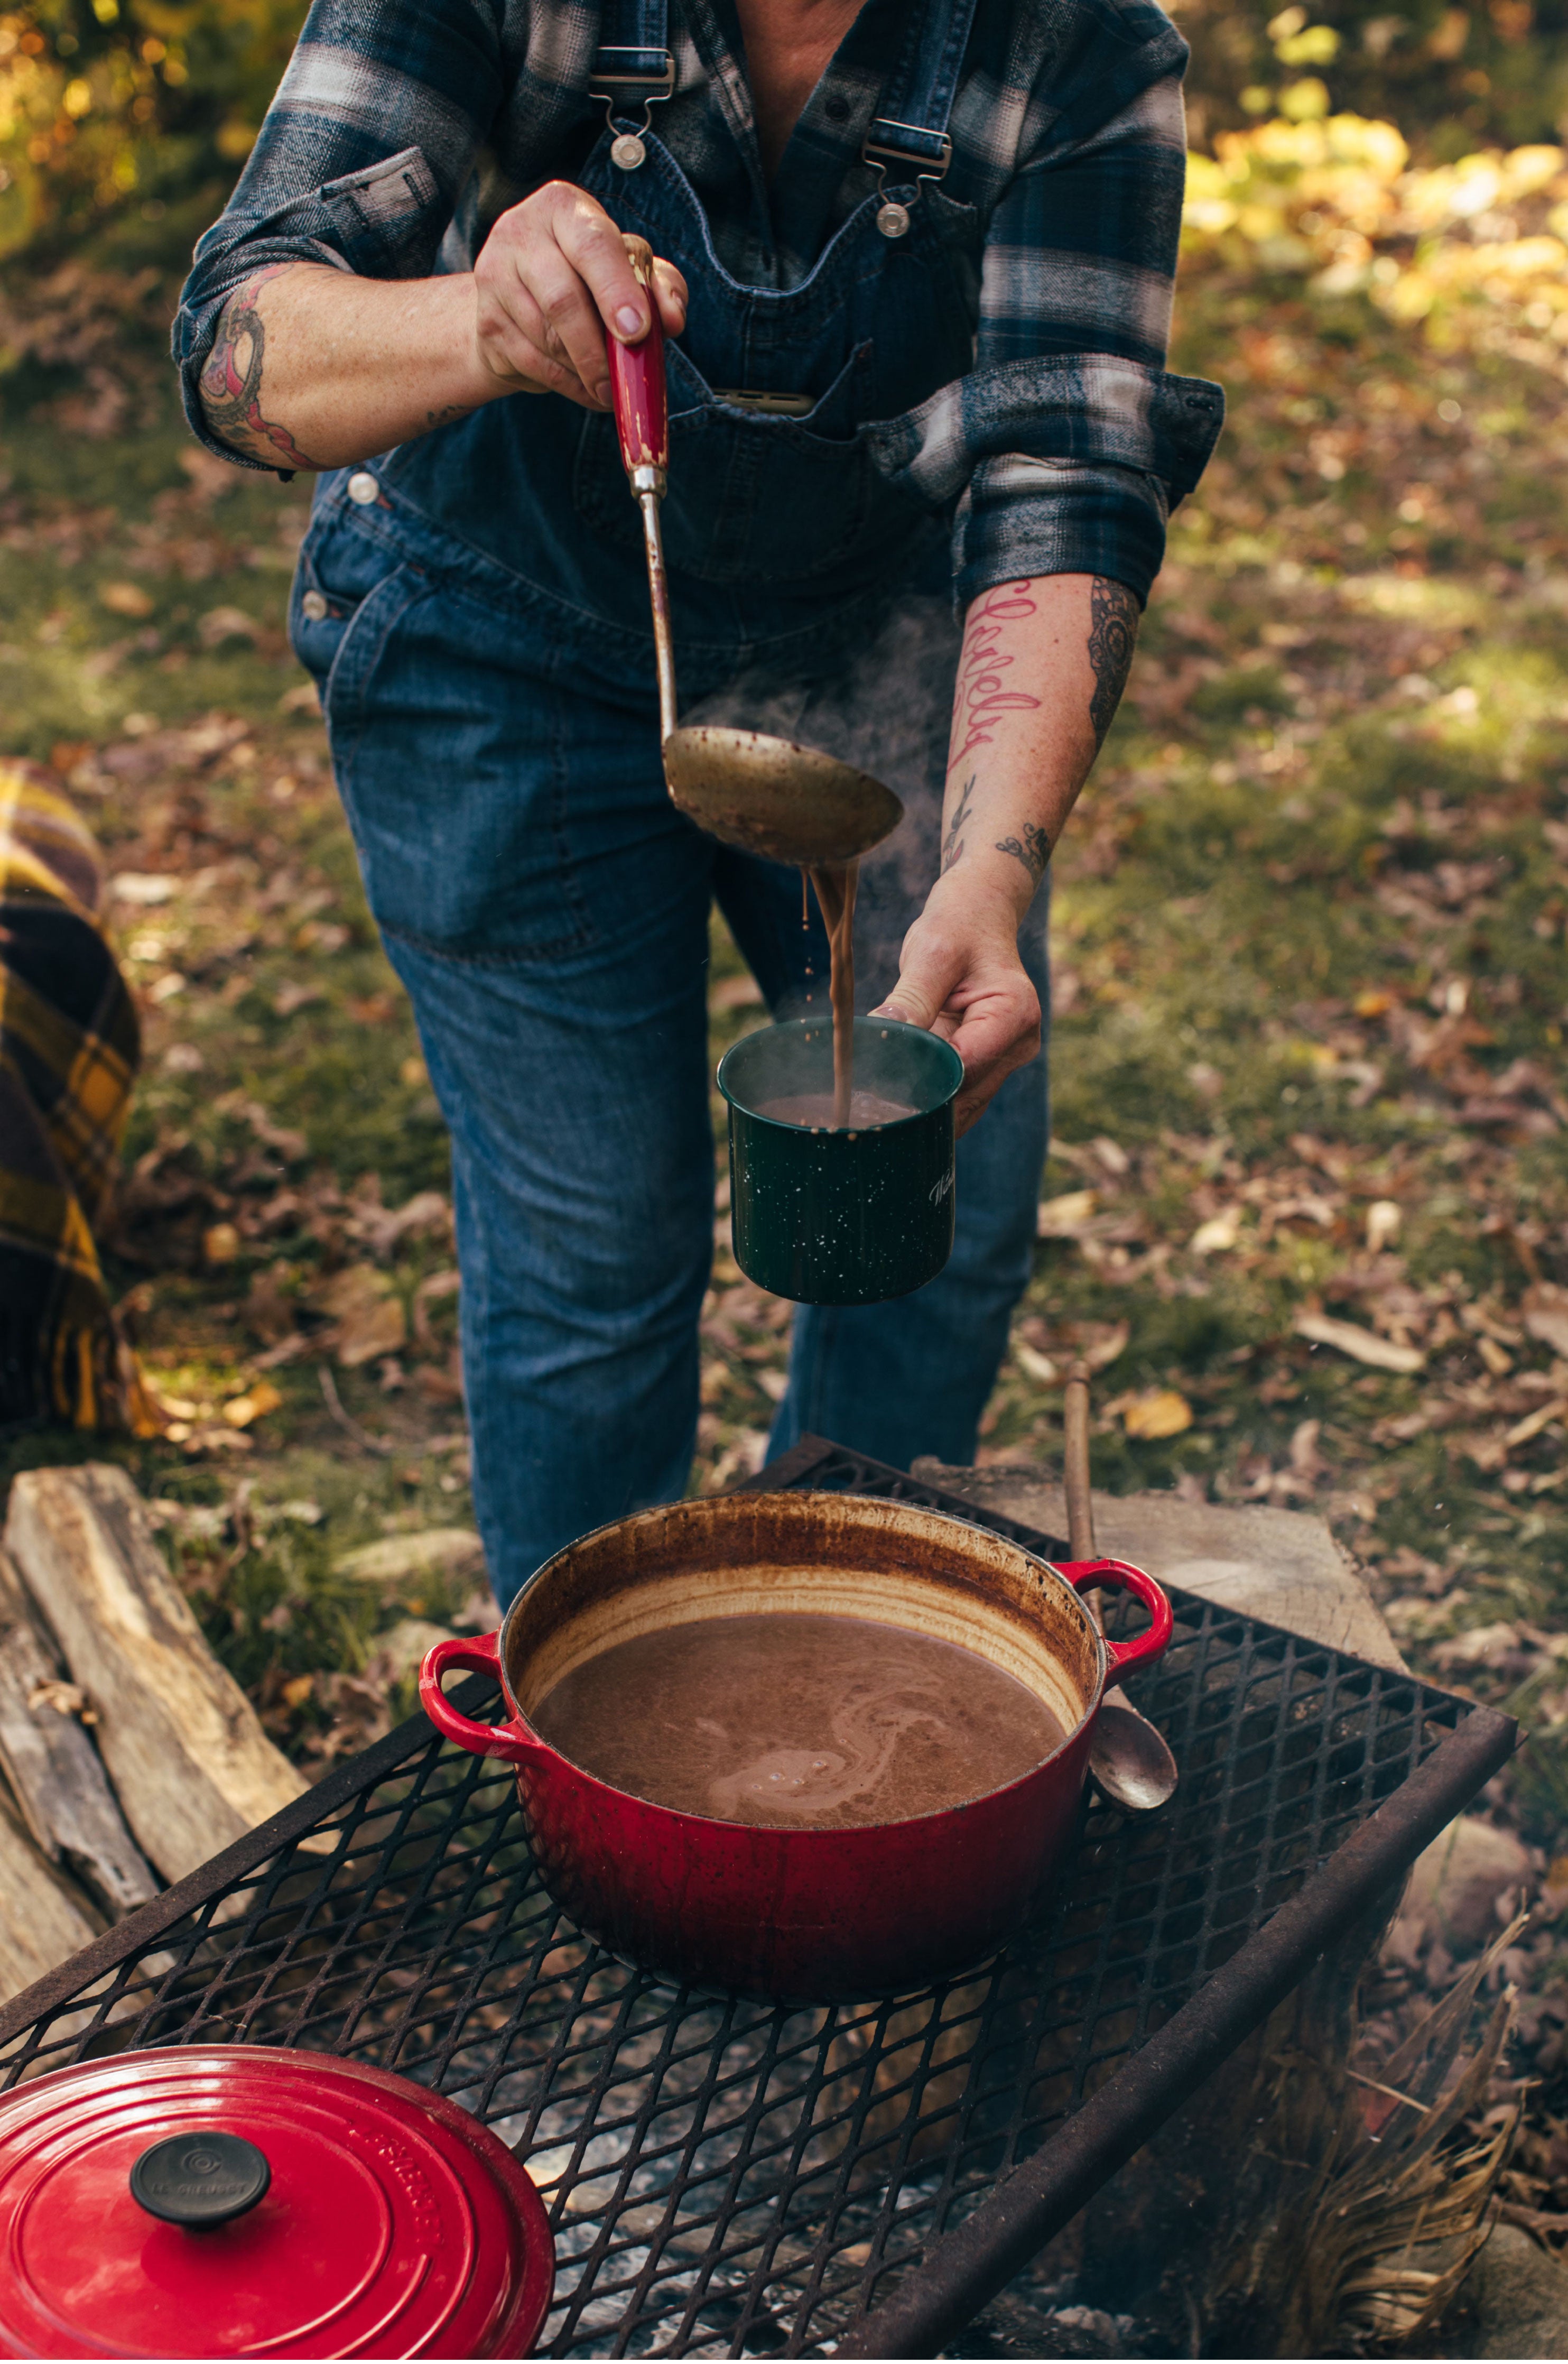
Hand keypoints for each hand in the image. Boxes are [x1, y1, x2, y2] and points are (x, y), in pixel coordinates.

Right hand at [472, 182, 686, 408]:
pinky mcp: (486, 320)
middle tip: (621, 383)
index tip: (636, 332)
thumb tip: (672, 319)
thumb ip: (658, 287)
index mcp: (564, 207)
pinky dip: (566, 385)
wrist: (518, 298)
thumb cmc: (588, 278)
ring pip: (547, 339)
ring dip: (584, 372)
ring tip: (607, 386)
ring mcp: (495, 275)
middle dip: (597, 350)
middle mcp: (521, 231)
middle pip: (563, 299)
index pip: (594, 245)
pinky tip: (584, 388)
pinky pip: (532, 363)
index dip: (616, 291)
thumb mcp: (629, 270)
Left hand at [872, 872, 1040, 1134]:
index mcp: (1014, 1014)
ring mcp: (1004, 1060)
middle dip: (920, 1100)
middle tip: (868, 1111)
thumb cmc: (957, 929)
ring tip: (877, 1111)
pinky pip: (957, 1096)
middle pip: (965, 1093)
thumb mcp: (932, 954)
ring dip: (923, 1107)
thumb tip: (881, 1038)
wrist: (975, 920)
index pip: (965, 1064)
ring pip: (961, 1104)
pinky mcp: (986, 1066)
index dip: (922, 1077)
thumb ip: (912, 998)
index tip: (877, 1082)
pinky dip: (929, 1100)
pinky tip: (895, 1103)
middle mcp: (1018, 1044)